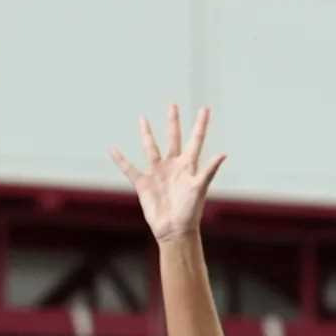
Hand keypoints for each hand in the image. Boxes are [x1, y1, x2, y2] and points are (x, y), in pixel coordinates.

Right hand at [110, 105, 226, 246]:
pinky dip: (120, 160)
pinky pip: (129, 169)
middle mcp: (173, 166)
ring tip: (142, 118)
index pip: (196, 139)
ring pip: (151, 148)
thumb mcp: (200, 188)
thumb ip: (209, 170)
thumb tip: (223, 154)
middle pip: (173, 137)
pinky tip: (112, 149)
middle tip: (172, 104)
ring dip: (146, 133)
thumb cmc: (190, 211)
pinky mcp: (143, 184)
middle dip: (173, 121)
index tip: (205, 108)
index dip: (200, 124)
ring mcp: (158, 173)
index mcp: (189, 165)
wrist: (174, 231)